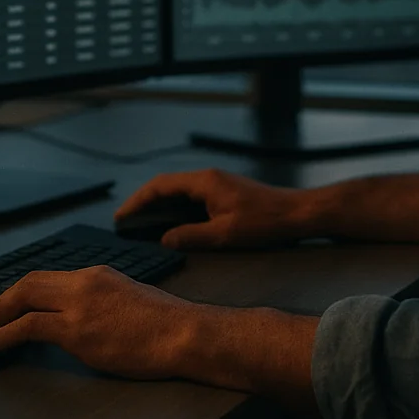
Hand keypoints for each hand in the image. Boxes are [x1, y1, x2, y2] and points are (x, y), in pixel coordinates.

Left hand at [0, 266, 199, 379]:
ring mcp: (79, 305)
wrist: (183, 333)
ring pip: (24, 298)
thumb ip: (100, 302)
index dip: (22, 291)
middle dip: (3, 300)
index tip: (10, 305)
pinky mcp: (77, 330)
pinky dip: (5, 333)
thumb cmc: (166, 324)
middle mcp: (84, 282)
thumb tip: (80, 319)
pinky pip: (29, 326)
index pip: (48, 276)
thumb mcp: (129, 298)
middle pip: (29, 282)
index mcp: (97, 274)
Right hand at [116, 168, 309, 249]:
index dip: (137, 201)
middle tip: (125, 222)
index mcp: (204, 182)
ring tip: (142, 225)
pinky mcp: (225, 194)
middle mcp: (208, 178)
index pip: (160, 186)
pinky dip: (176, 209)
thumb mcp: (224, 234)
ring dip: (159, 206)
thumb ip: (191, 236)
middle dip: (143, 202)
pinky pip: (192, 198)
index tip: (121, 217)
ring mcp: (217, 184)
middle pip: (166, 186)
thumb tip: (164, 240)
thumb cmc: (264, 222)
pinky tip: (172, 225)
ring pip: (179, 192)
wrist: (298, 213)